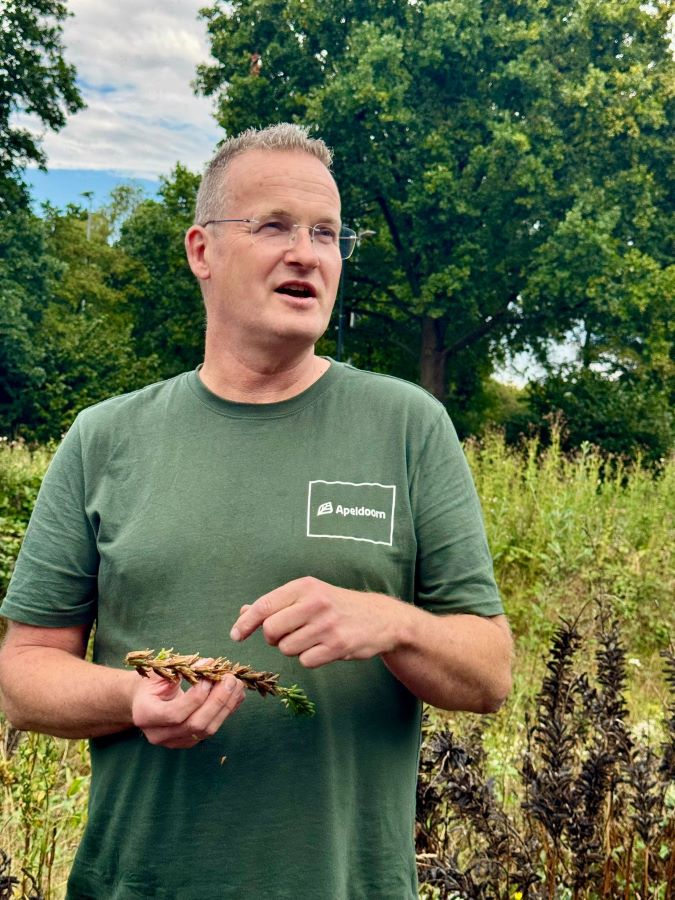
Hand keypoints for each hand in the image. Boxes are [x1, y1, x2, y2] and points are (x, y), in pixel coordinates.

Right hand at [131, 663, 245, 748]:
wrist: (142, 701)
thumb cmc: (151, 683)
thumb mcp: (159, 673)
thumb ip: (182, 669)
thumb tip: (208, 664)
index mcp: (146, 715)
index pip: (175, 714)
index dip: (196, 697)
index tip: (209, 676)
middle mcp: (159, 734)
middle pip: (195, 725)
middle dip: (217, 701)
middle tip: (230, 680)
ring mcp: (175, 742)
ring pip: (207, 730)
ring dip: (226, 706)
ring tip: (237, 685)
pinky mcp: (189, 741)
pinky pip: (211, 729)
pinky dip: (226, 711)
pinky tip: (236, 695)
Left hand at [230, 576, 406, 667]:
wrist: (380, 618)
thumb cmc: (336, 605)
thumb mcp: (308, 595)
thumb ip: (276, 603)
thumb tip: (243, 612)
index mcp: (305, 586)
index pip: (264, 605)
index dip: (245, 623)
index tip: (235, 635)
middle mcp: (315, 602)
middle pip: (271, 630)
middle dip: (274, 638)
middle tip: (287, 634)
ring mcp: (327, 624)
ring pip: (287, 648)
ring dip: (293, 649)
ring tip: (311, 639)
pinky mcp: (338, 645)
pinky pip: (305, 661)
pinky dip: (309, 659)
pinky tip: (323, 648)